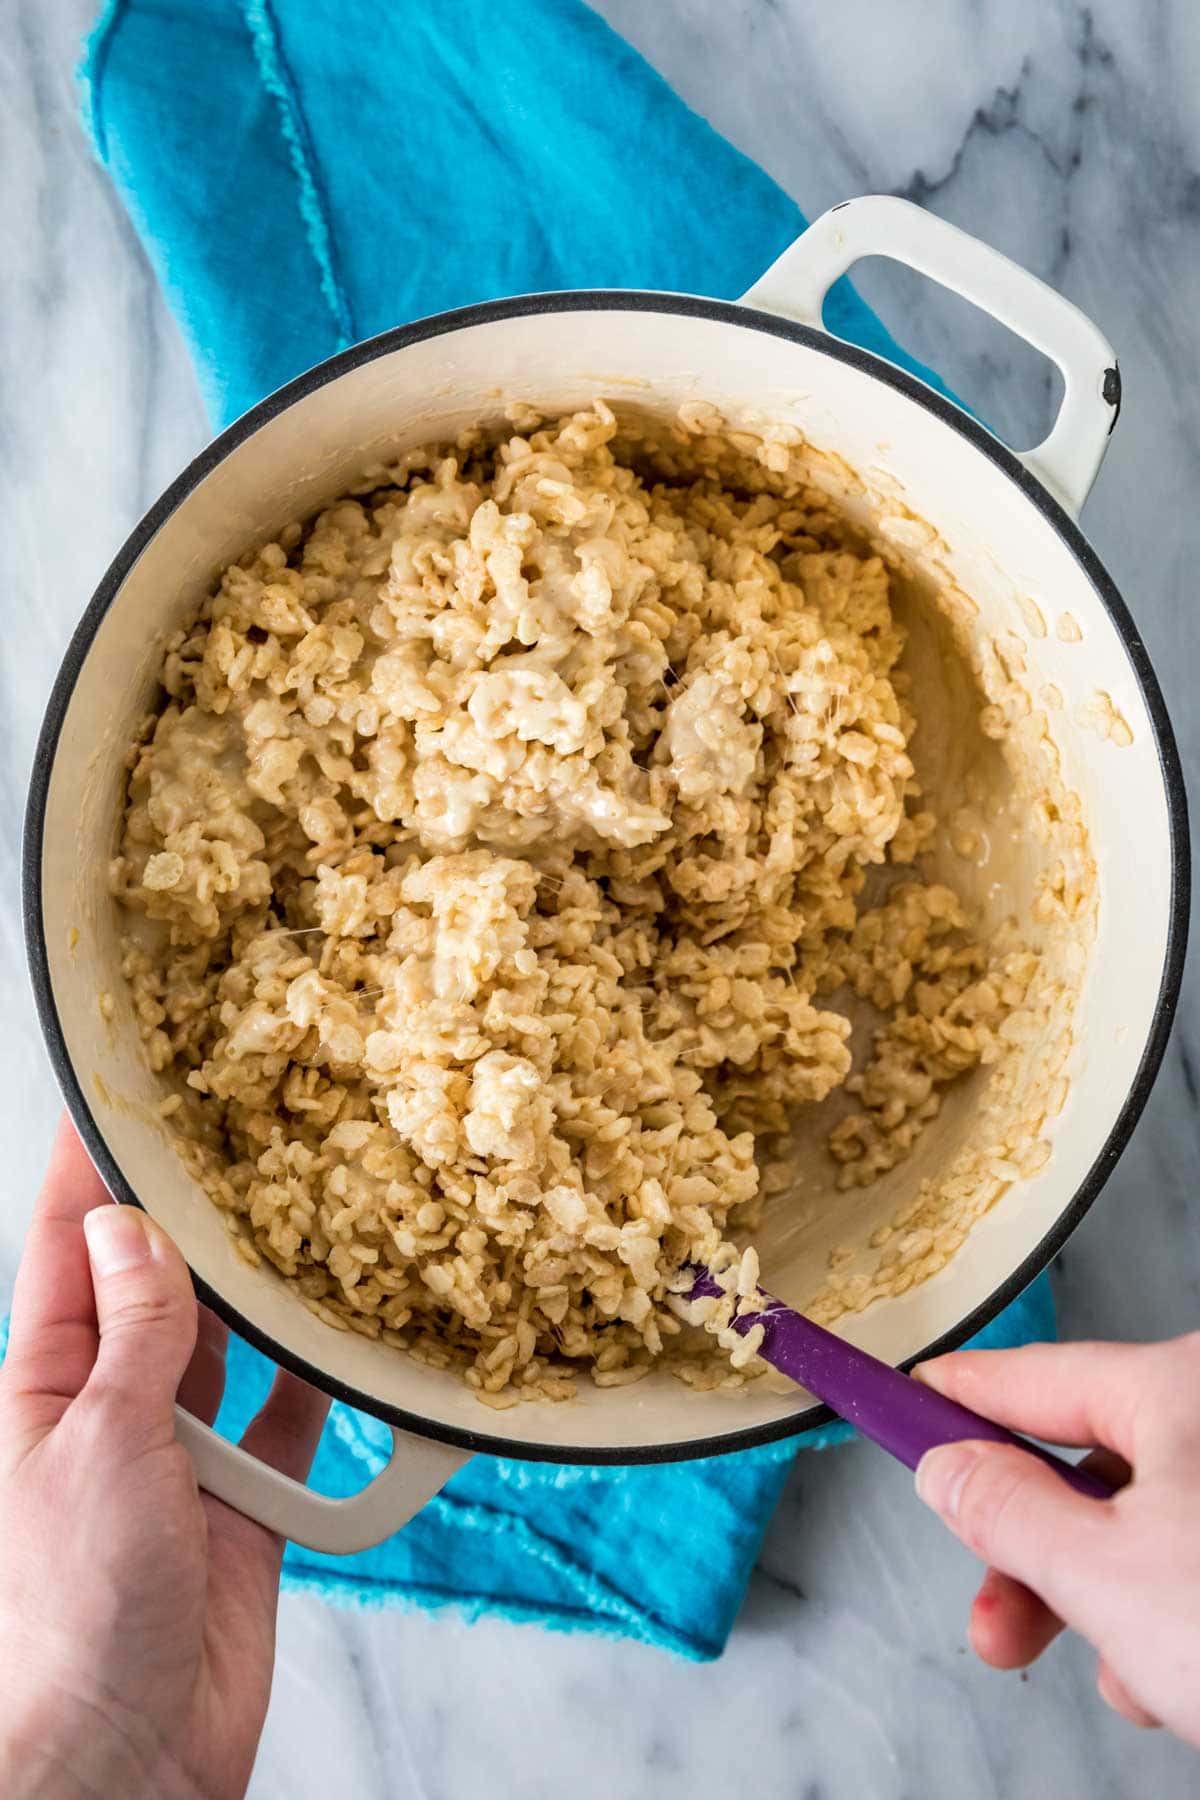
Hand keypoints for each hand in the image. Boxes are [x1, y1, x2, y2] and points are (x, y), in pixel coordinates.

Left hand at [0, 1119, 329, 1798]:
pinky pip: (287, 1430)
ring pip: (225, 1350)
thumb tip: (134, 1231)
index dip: (90, 1172)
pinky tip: (345, 1343)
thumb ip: (135, 1337)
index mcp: (44, 1386)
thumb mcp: (96, 1444)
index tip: (117, 1096)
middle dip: (189, 1221)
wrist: (123, 1762)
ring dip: (257, 1298)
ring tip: (301, 1217)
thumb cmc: (72, 1613)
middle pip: (155, 1289)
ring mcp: (176, 1461)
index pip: (67, 1251)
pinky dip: (315, 1391)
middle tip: (239, 1140)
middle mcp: (109, 1412)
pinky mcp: (241, 1513)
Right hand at [913, 1335, 1199, 1744]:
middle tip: (995, 1623)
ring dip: (1110, 1602)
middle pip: (1092, 1464)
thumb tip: (947, 1467)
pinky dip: (1176, 1612)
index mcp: (1184, 1387)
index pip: (1033, 1376)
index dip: (957, 1398)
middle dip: (1034, 1555)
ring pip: (1153, 1521)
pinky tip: (1176, 1682)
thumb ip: (1006, 1511)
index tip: (908, 1399)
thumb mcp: (1105, 1577)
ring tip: (1122, 1678)